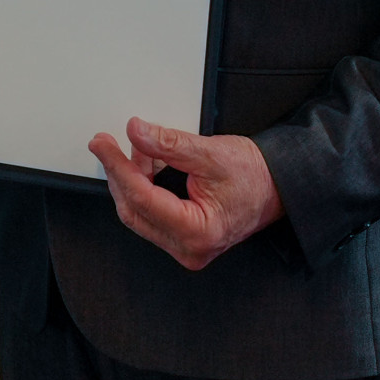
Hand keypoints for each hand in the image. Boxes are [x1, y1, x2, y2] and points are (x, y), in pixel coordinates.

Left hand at [88, 117, 284, 270]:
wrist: (277, 189)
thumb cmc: (254, 176)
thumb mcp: (211, 153)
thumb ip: (170, 143)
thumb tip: (136, 132)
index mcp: (198, 232)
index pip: (142, 198)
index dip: (118, 167)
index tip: (102, 143)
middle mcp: (189, 248)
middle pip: (134, 209)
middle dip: (121, 173)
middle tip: (108, 142)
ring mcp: (185, 247)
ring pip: (139, 213)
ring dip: (131, 179)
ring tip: (136, 148)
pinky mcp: (183, 238)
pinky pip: (150, 214)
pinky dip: (143, 187)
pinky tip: (145, 164)